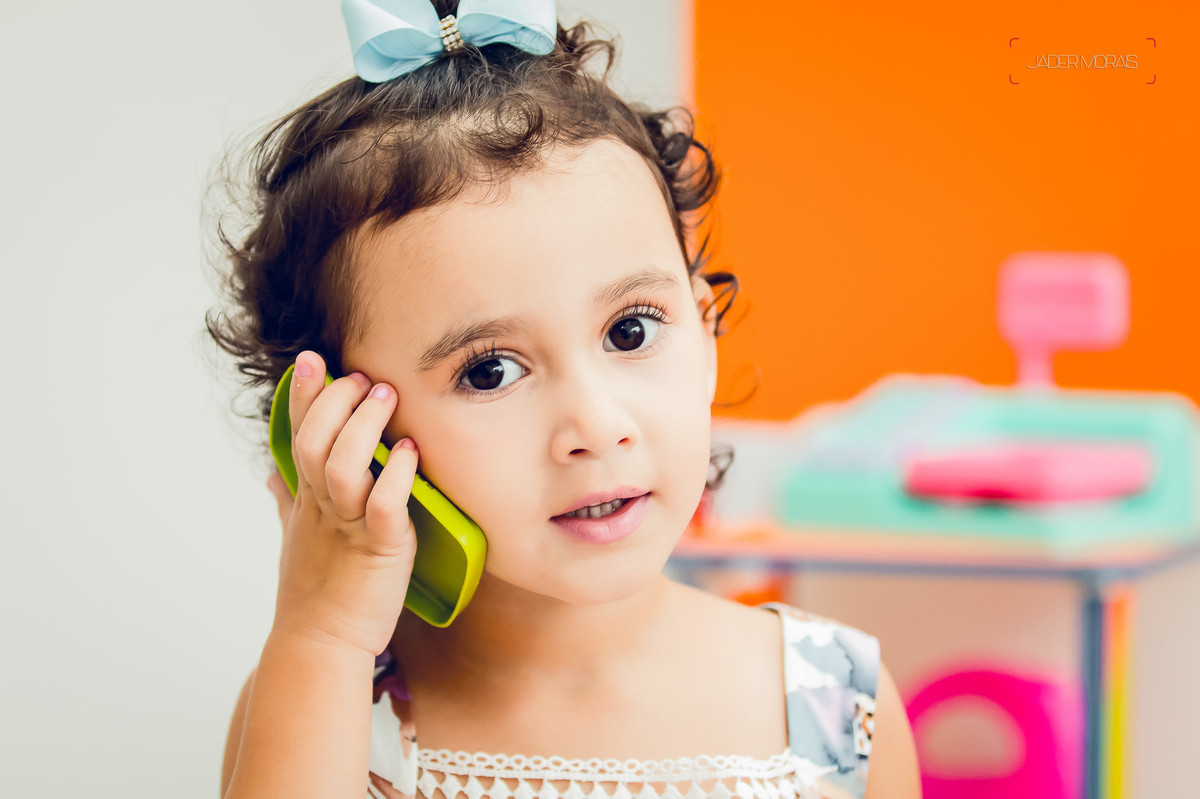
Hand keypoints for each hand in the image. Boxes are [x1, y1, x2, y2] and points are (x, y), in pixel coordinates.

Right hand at [269, 351, 419, 656]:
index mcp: (304, 501)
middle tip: (359, 376)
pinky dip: (396, 478)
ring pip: (342, 467)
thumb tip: (274, 475)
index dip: (303, 397)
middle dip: (334, 402)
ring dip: (364, 427)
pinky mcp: (377, 550)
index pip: (296, 436)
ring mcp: (346, 528)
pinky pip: (383, 508)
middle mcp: (321, 508)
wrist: (319, 646)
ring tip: (385, 395)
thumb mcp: (294, 539)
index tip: (311, 360)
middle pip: (314, 442)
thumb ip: (287, 502)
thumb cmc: (312, 594)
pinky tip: (410, 452)